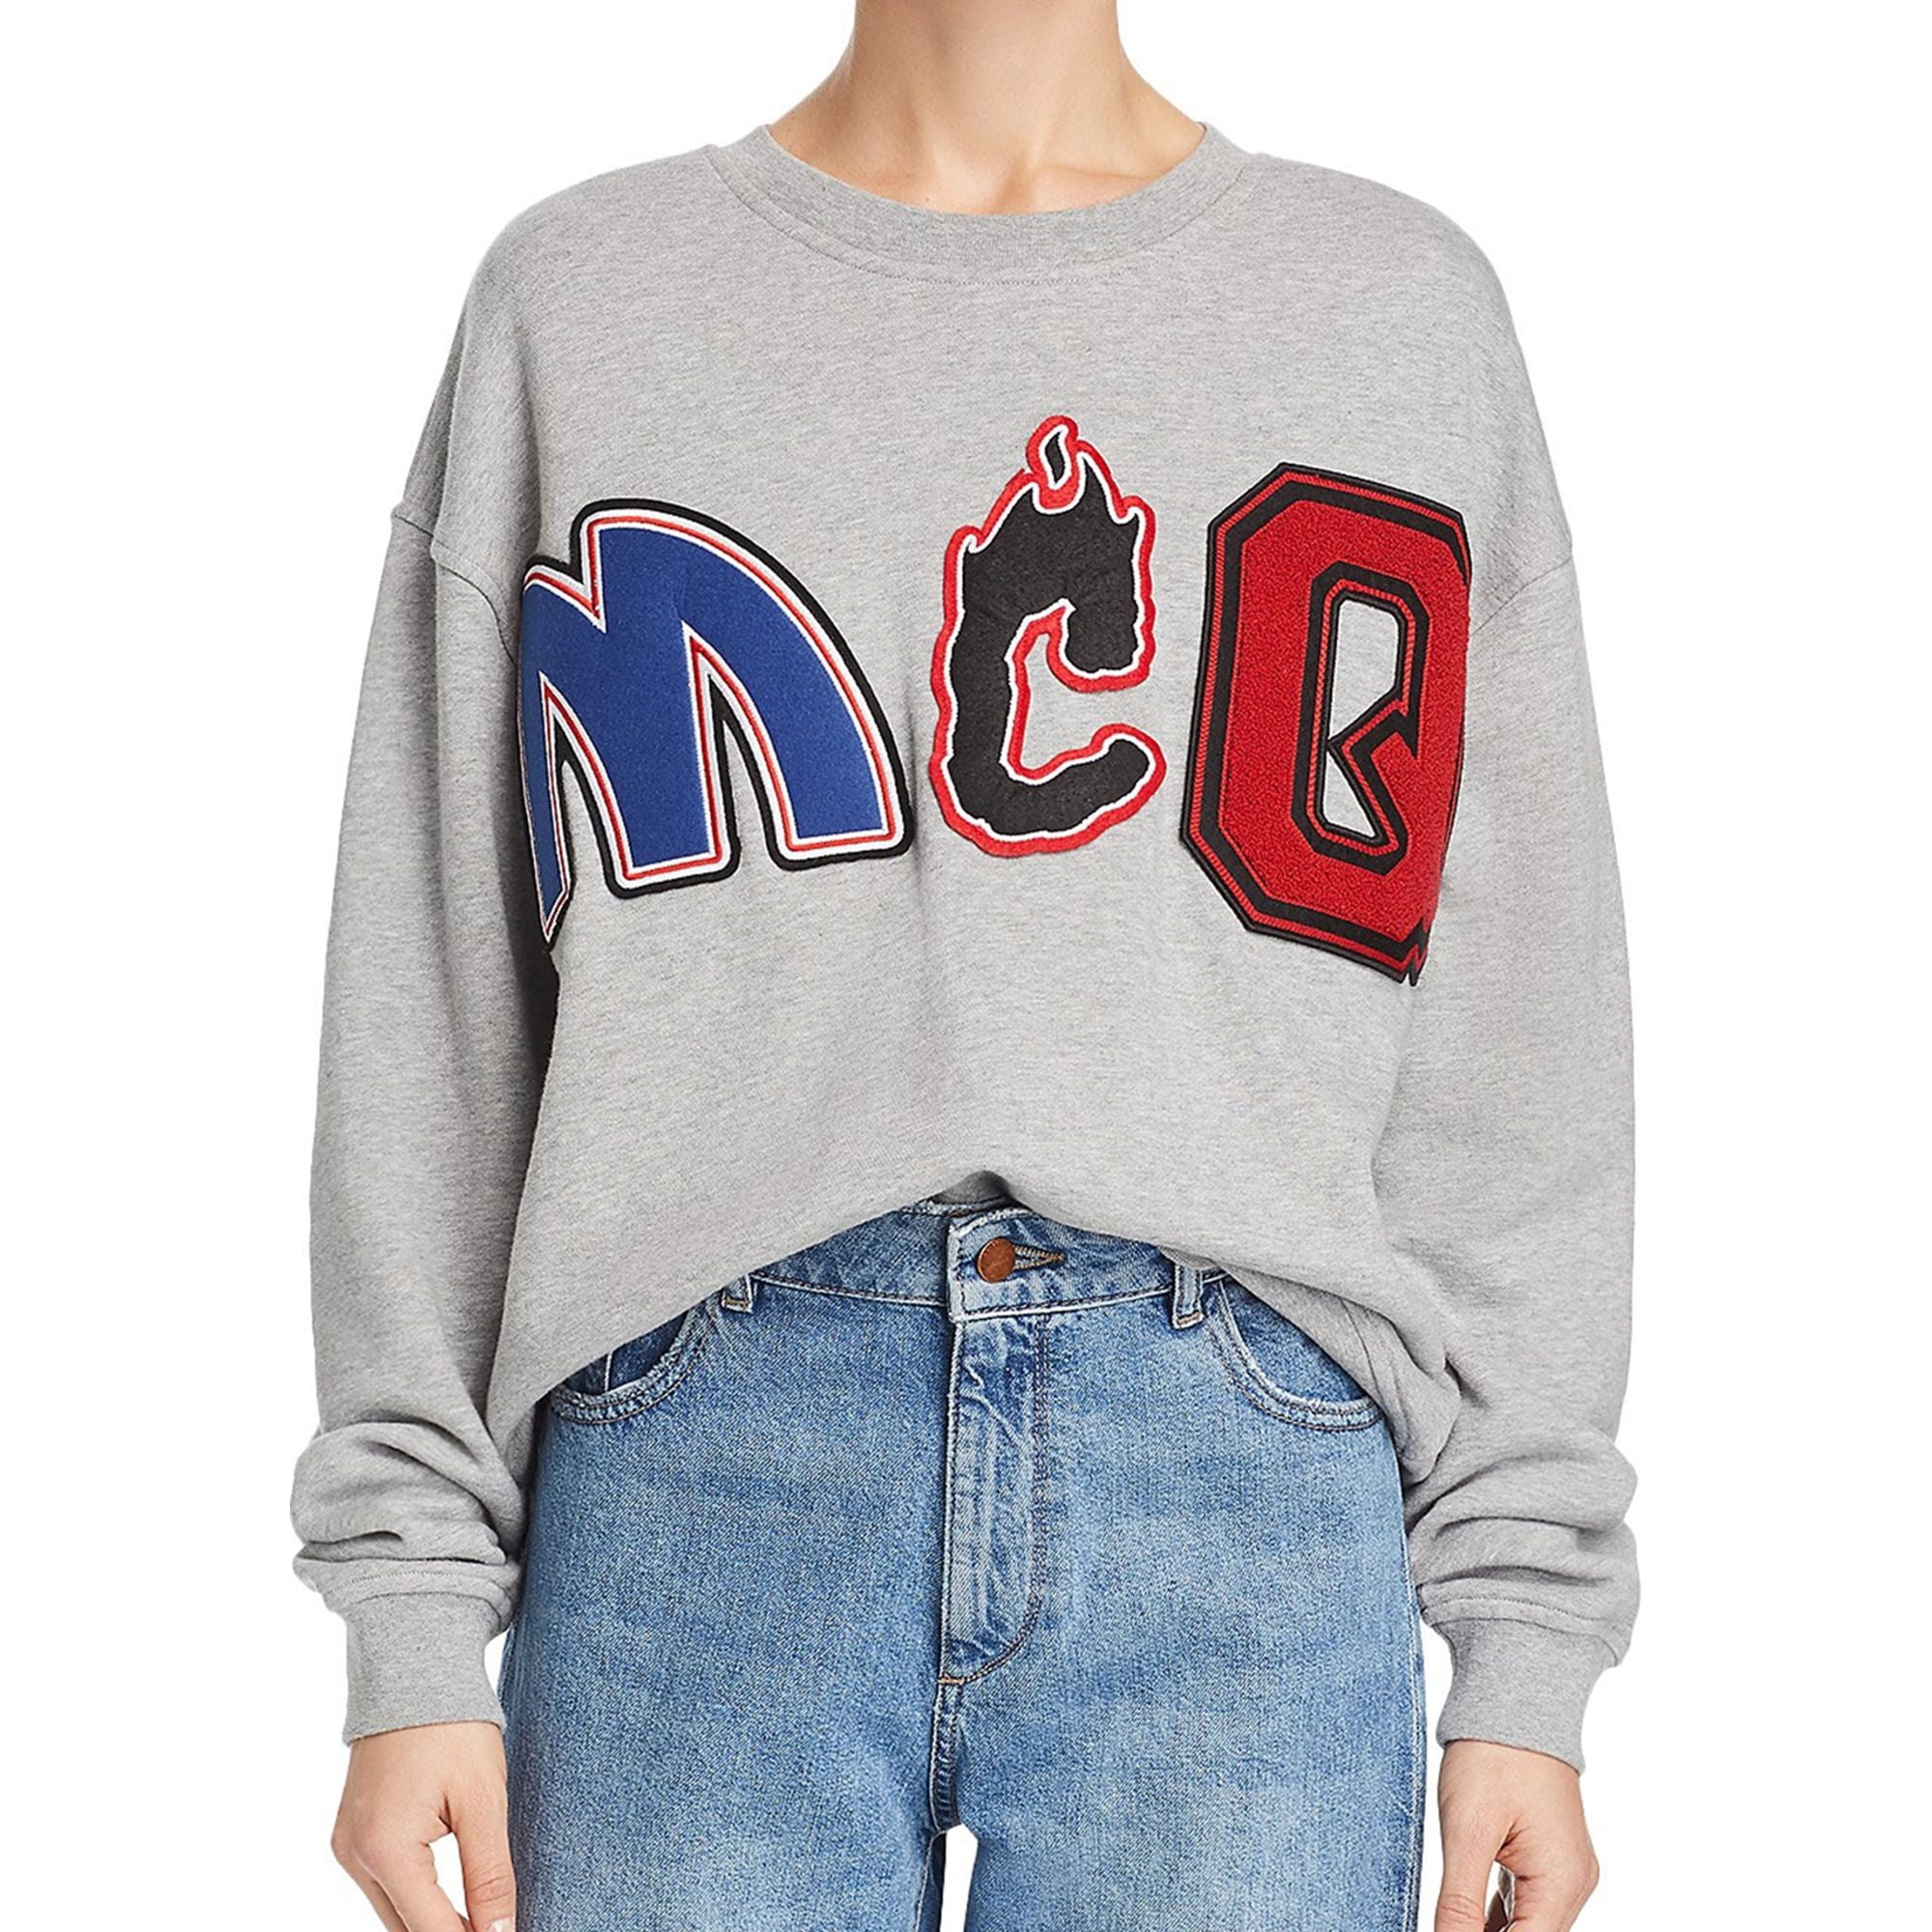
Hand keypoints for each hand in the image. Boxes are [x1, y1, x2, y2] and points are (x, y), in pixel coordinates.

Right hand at [330, 1721, 515, 1931]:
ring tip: (483, 1915)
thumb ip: (490, 1875)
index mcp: (386, 1850)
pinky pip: (384, 1884)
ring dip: (433, 1920)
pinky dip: (417, 1895)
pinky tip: (454, 1895)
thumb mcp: (484, 1800)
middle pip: (406, 1929)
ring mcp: (346, 1846)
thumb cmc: (453, 1727)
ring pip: (393, 1912)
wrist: (414, 1669)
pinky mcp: (351, 1834)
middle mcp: (354, 1856)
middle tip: (498, 1926)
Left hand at [1434, 1739, 1598, 1931]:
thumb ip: (1460, 1901)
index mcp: (1561, 1882)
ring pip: (1527, 1925)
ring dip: (1489, 1931)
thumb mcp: (1466, 1831)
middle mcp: (1573, 1883)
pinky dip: (1497, 1914)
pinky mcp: (1549, 1857)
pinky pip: (1525, 1902)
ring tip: (1451, 1918)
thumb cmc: (1492, 1754)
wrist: (1512, 1697)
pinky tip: (1466, 1916)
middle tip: (1444, 1923)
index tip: (1444, 1930)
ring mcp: (1564, 1870)